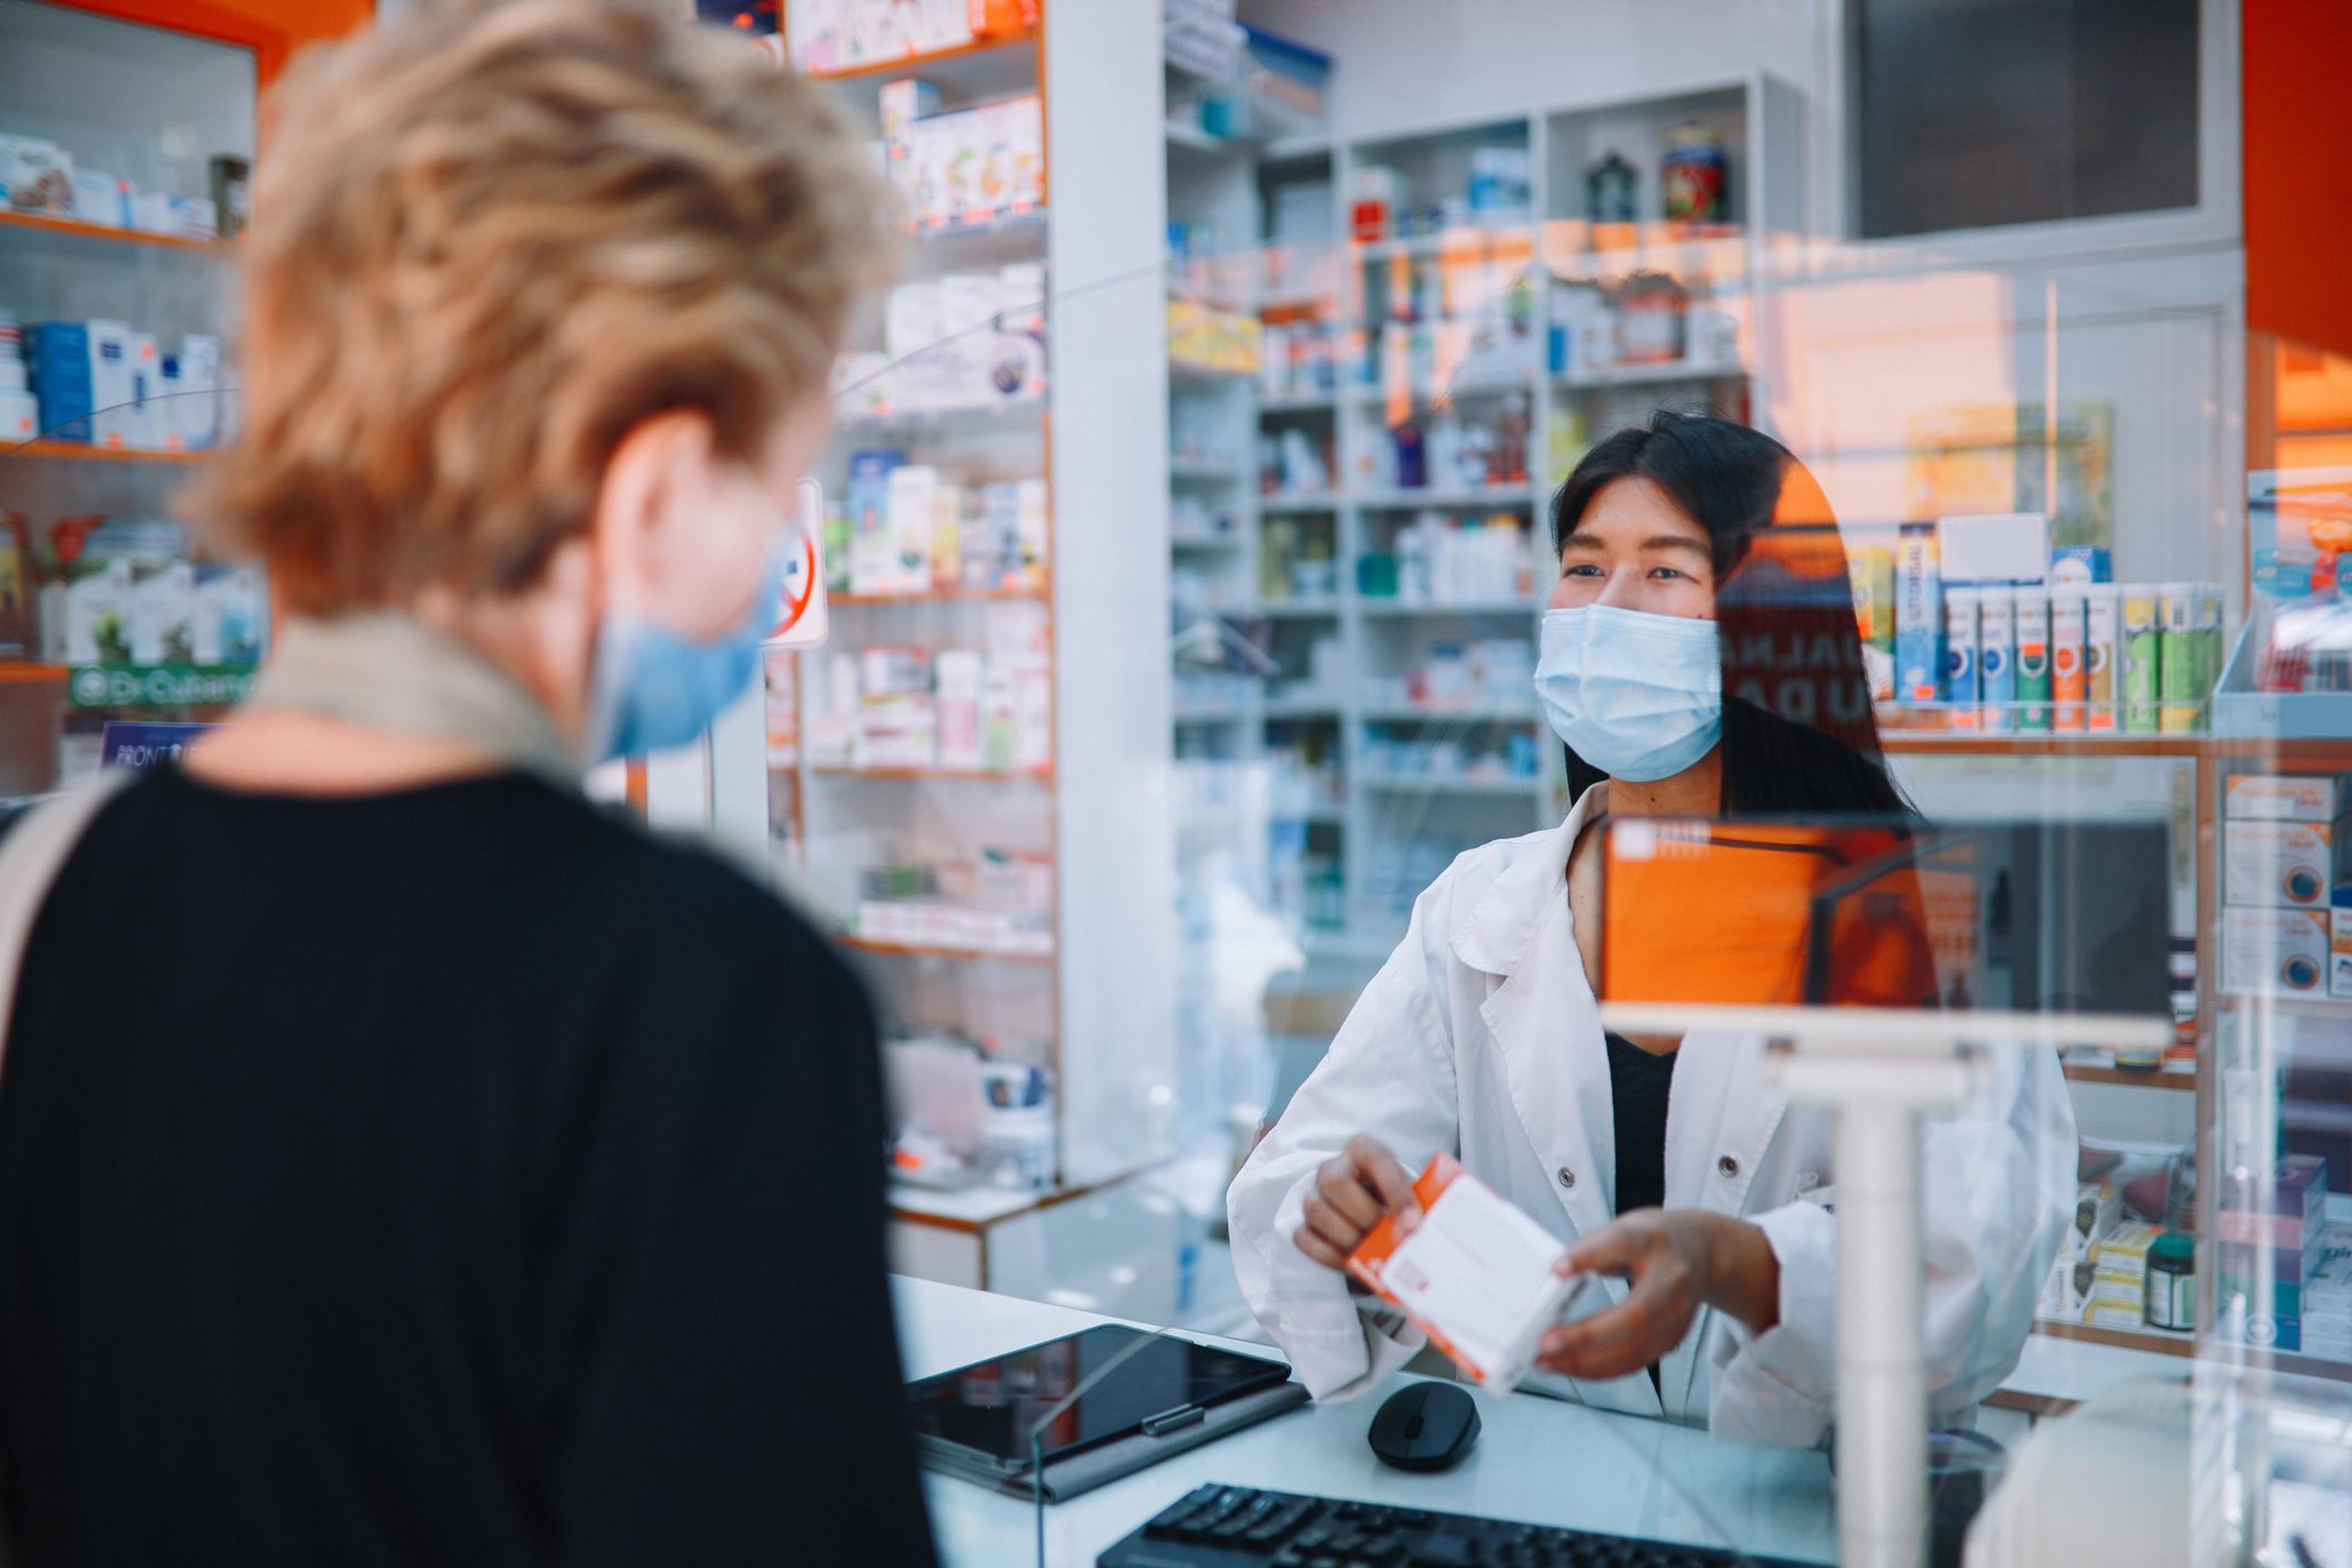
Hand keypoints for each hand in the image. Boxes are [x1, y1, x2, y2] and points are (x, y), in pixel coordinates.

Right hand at [1292, 1134, 1421, 1273]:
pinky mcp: (1303, 1224)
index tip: (1413, 1222)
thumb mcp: (1410, 1192)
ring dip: (1349, 1236)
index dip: (1394, 1191)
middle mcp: (1331, 1168)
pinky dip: (1331, 1256)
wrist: (1374, 1211)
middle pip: (1335, 1182)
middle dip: (1366, 1214)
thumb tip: (1417, 1229)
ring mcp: (1313, 1195)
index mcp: (1361, 1149)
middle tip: (1389, 1237)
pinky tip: (1355, 1263)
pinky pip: (1305, 1238)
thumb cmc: (1394, 1199)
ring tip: (1373, 1250)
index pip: (1375, 1160)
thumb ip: (1415, 1203)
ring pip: (1316, 1210)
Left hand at [1535, 1209, 1778, 1382]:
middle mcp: (1672, 1280)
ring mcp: (1678, 1315)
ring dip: (1587, 1362)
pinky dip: (1600, 1369)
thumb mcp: (1622, 1228)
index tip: (1558, 1269)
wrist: (1702, 1252)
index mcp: (1653, 1240)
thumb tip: (1553, 1278)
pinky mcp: (1673, 1339)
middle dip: (1586, 1335)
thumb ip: (1590, 1249)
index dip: (1589, 1257)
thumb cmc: (1652, 1239)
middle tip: (1545, 1343)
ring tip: (1546, 1362)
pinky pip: (1635, 1362)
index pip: (1622, 1244)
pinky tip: (1570, 1366)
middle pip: (1634, 1315)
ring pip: (1635, 1349)